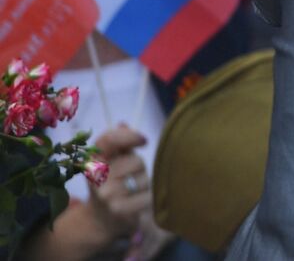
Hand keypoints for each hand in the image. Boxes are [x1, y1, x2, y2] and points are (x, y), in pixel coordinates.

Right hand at [85, 126, 151, 243]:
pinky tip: (136, 205)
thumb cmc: (112, 185)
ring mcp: (106, 194)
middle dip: (140, 169)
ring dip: (144, 185)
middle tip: (130, 179)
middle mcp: (96, 176)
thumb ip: (119, 143)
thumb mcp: (112, 162)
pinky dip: (148, 199)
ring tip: (132, 193)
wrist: (100, 221)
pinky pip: (147, 196)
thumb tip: (123, 124)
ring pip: (143, 179)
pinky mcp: (118, 209)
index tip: (144, 140)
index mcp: (93, 160)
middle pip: (135, 161)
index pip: (108, 139)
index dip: (128, 136)